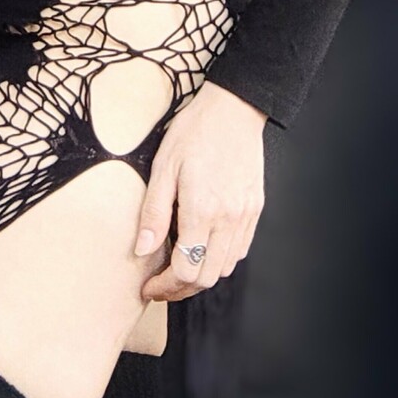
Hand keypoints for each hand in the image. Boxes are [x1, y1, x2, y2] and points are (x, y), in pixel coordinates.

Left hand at [135, 80, 266, 302]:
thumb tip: (142, 250)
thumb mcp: (163, 167)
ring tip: (178, 269)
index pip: (185, 271)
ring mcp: (245, 216)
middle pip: (206, 278)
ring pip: (225, 268)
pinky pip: (240, 250)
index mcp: (202, 210)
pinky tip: (203, 249)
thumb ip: (153, 212)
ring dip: (201, 276)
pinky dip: (220, 259)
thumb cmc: (195, 131)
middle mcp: (228, 219)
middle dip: (180, 288)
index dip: (164, 287)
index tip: (148, 286)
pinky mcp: (255, 209)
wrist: (234, 109)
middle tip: (159, 285)